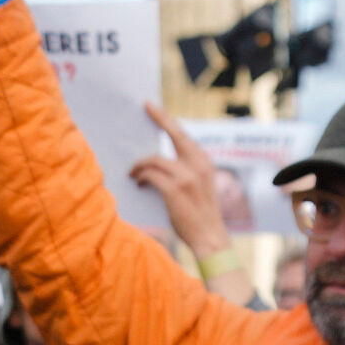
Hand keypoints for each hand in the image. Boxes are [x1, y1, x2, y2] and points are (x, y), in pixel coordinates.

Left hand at [128, 104, 236, 262]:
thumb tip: (159, 159)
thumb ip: (186, 169)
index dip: (167, 119)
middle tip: (146, 108)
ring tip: (134, 172)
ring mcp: (187, 177)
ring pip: (155, 159)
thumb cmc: (201, 214)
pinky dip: (142, 176)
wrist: (210, 238)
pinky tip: (139, 182)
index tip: (152, 107)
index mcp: (204, 162)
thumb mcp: (200, 185)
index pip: (184, 135)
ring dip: (140, 164)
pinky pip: (151, 175)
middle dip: (159, 118)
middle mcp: (198, 165)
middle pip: (174, 134)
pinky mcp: (174, 190)